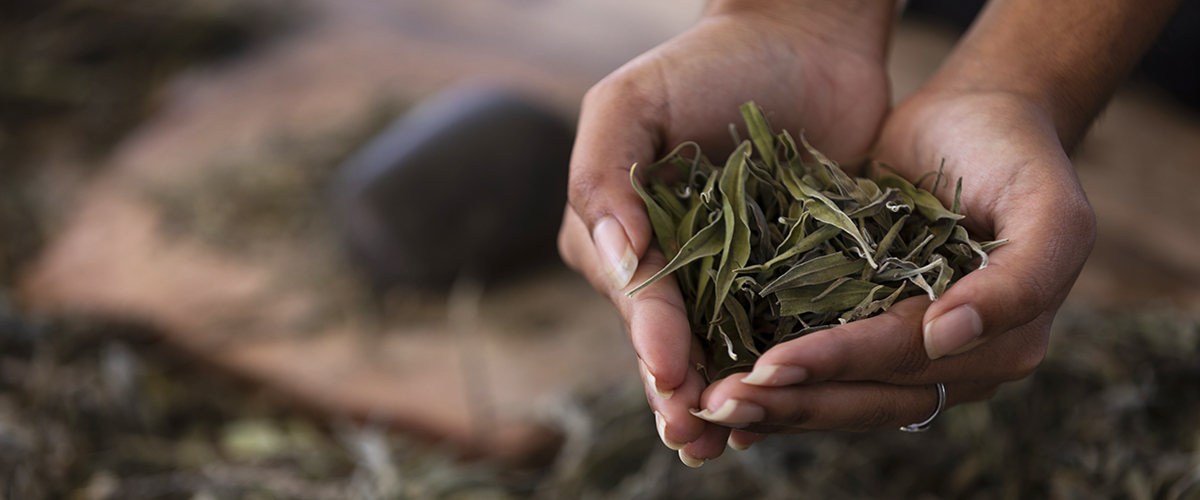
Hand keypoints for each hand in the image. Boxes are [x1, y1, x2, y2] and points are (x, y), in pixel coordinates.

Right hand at [558, 0, 893, 464]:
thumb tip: (610, 256)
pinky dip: (780, 369)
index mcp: (618, 234)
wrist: (804, 39)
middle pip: (671, 338)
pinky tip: (788, 404)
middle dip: (680, 390)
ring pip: (724, 349)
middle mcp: (669, 265)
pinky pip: (781, 330)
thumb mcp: (631, 104)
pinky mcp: (788, 277)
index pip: (631, 296)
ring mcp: (730, 276)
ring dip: (727, 398)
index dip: (648, 338)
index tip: (669, 374)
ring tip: (734, 442)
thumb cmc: (705, 63)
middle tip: (696, 436)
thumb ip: (603, 176)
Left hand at [692, 89, 1096, 445]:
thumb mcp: (1050, 207)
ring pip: (840, 395)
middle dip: (794, 401)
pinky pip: (824, 370)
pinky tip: (724, 393)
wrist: (974, 119)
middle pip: (867, 396)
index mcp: (1001, 343)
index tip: (769, 366)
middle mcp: (955, 362)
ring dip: (777, 404)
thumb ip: (1019, 281)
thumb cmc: (1015, 152)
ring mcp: (909, 354)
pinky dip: (780, 384)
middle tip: (721, 403)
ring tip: (712, 406)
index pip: (905, 359)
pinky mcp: (868, 330)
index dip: (838, 363)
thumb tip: (947, 339)